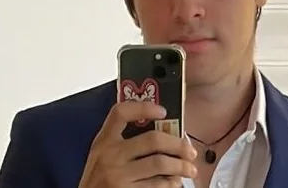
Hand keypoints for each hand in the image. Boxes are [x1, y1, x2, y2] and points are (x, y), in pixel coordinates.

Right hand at [78, 101, 196, 186]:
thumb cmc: (97, 181)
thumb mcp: (102, 155)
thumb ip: (122, 142)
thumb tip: (161, 133)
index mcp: (104, 141)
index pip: (121, 113)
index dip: (143, 107)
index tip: (163, 111)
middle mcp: (110, 156)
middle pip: (152, 140)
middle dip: (177, 144)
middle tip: (189, 150)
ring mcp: (118, 177)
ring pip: (159, 164)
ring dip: (180, 166)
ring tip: (189, 169)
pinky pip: (156, 186)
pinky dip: (170, 184)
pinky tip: (174, 183)